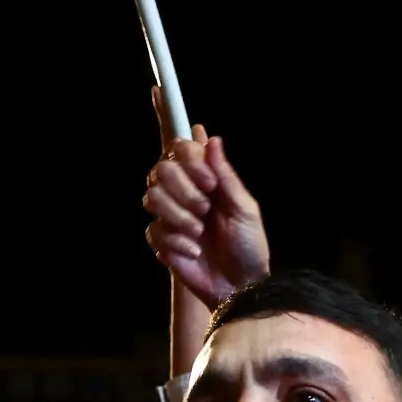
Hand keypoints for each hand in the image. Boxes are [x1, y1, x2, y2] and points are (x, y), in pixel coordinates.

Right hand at [143, 87, 269, 306]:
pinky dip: (177, 241)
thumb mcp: (244, 207)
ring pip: (152, 197)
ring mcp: (170, 215)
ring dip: (180, 215)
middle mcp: (185, 192)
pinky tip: (193, 251)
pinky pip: (154, 229)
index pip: (180, 145)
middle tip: (207, 204)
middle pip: (161, 168)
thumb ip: (225, 174)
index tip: (171, 114)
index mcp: (207, 178)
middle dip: (185, 187)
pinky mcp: (161, 240)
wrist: (241, 287)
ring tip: (201, 232)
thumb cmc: (250, 246)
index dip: (172, 125)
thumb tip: (209, 137)